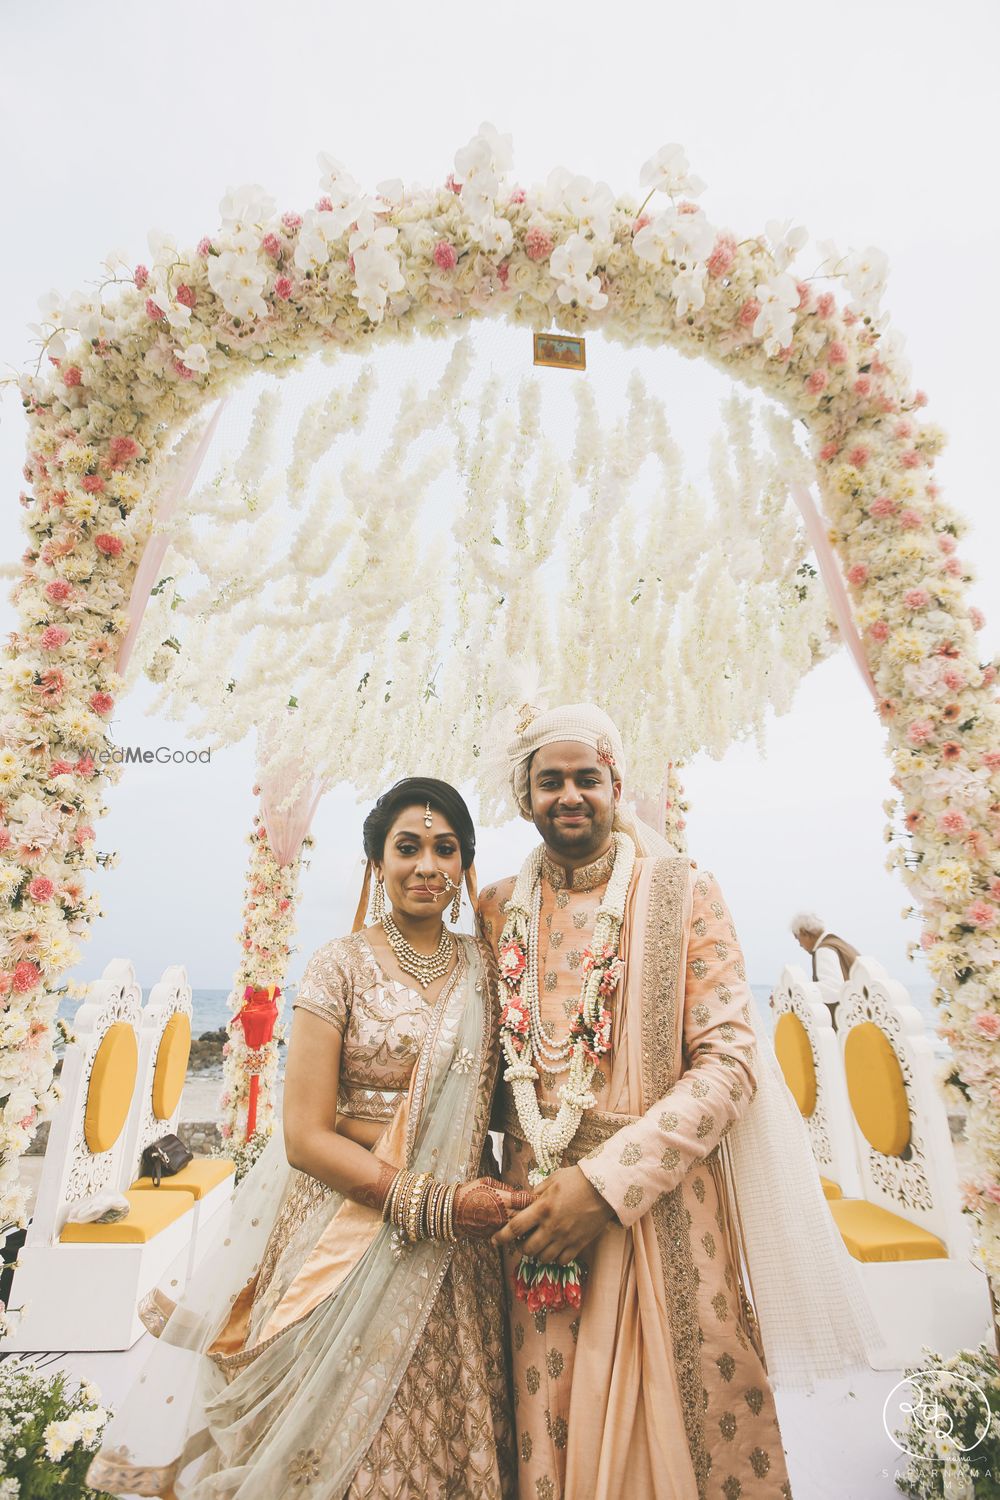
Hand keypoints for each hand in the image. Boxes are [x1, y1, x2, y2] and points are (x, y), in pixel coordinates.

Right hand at [454, 1176, 534, 1240]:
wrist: (451, 1210)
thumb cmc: (469, 1192)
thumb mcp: (488, 1182)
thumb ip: (506, 1188)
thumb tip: (519, 1194)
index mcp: (503, 1199)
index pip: (528, 1201)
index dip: (536, 1199)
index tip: (542, 1197)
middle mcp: (503, 1215)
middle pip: (528, 1216)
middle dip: (535, 1214)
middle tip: (542, 1210)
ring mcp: (498, 1227)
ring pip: (520, 1229)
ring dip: (527, 1225)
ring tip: (532, 1221)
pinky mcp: (492, 1236)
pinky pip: (508, 1235)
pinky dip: (514, 1232)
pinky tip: (517, 1228)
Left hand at [492, 1165, 614, 1264]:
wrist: (605, 1187)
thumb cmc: (577, 1179)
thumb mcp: (552, 1180)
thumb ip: (536, 1193)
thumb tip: (523, 1202)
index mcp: (542, 1208)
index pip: (515, 1228)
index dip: (501, 1236)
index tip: (494, 1240)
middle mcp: (552, 1227)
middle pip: (527, 1249)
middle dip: (520, 1247)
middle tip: (521, 1241)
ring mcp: (566, 1238)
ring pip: (543, 1258)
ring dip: (537, 1253)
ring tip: (539, 1244)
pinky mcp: (579, 1244)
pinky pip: (562, 1261)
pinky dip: (555, 1258)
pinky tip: (555, 1248)